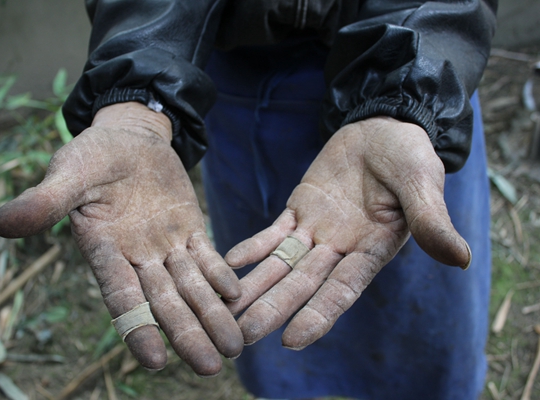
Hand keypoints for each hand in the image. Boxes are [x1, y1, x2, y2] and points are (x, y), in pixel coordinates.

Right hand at [0, 103, 242, 375]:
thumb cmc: (93, 155)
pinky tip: (237, 295)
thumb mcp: (68, 172)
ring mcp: (166, 244)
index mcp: (104, 249)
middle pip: (165, 301)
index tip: (156, 360)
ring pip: (191, 286)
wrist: (130, 138)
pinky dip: (221, 274)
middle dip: (187, 333)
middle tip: (211, 367)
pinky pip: (207, 257)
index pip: (121, 296)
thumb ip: (44, 202)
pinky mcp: (189, 229)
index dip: (137, 326)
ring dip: (212, 314)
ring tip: (234, 347)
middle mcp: (137, 256)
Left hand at [225, 117, 470, 348]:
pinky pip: (274, 232)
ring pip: (283, 263)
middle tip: (241, 335)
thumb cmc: (409, 155)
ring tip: (227, 310)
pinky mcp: (301, 208)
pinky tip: (230, 261)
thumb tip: (460, 258)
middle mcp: (342, 248)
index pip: (343, 289)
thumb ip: (431, 220)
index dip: (319, 314)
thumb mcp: (422, 182)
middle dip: (274, 307)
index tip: (292, 341)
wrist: (382, 128)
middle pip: (303, 283)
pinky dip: (255, 246)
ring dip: (257, 285)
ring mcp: (318, 229)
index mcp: (373, 248)